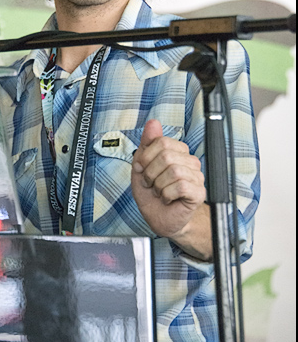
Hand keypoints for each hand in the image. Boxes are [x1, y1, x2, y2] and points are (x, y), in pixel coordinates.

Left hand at [131, 119, 206, 239]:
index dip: (146, 157)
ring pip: (174, 171)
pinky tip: (167, 199)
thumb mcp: (141, 167)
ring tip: (159, 192)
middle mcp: (189, 161)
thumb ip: (146, 144)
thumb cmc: (151, 194)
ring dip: (159, 185)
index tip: (142, 170)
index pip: (162, 141)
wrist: (159, 218)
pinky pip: (181, 186)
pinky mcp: (199, 192)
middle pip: (166, 155)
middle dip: (151, 173)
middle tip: (150, 184)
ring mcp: (196, 176)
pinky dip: (167, 194)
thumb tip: (153, 122)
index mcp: (177, 152)